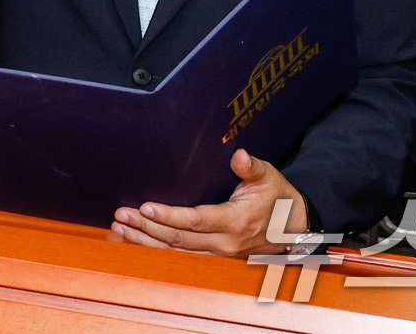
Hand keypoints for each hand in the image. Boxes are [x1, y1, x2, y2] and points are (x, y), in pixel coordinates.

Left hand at [111, 149, 307, 257]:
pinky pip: (180, 258)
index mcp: (236, 222)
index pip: (196, 221)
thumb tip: (238, 156)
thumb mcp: (268, 177)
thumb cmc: (278, 198)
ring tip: (121, 229)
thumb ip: (250, 167)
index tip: (146, 207)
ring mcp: (218, 256)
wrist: (294, 228)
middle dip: (147, 228)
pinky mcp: (213, 259)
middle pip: (179, 240)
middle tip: (122, 215)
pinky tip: (137, 241)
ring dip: (146, 241)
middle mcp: (225, 244)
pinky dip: (157, 250)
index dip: (169, 216)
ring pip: (176, 254)